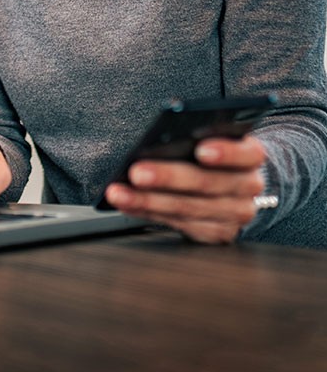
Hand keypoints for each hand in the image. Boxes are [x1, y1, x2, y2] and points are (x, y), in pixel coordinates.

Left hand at [104, 135, 265, 243]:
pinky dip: (147, 212)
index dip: (225, 152)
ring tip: (119, 191)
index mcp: (252, 155)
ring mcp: (234, 214)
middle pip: (206, 183)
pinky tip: (127, 203)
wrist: (240, 184)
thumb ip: (197, 137)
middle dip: (168, 177)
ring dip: (148, 200)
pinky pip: (178, 224)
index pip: (245, 153)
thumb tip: (158, 139)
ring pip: (187, 208)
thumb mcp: (217, 137)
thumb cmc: (218, 153)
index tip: (200, 149)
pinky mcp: (217, 234)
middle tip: (136, 171)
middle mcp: (249, 187)